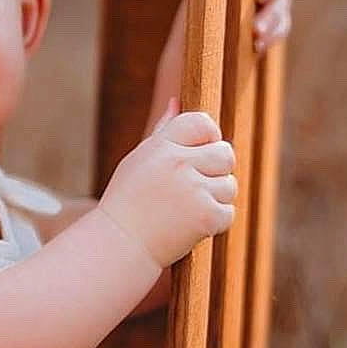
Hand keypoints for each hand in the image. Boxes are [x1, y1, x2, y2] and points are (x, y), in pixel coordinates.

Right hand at [99, 104, 237, 267]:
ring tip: (186, 211)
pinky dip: (213, 223)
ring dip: (214, 199)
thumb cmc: (126, 203)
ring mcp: (193, 190)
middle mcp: (178, 164)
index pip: (203, 123)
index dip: (208, 138)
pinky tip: (190, 227)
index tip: (199, 155)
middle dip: (216, 170)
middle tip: (193, 188)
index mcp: (160, 147)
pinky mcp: (206, 216)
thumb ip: (163, 132)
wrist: (118, 247)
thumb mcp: (138, 161)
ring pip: (229, 185)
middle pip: (225, 153)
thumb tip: (177, 100)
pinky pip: (228, 212)